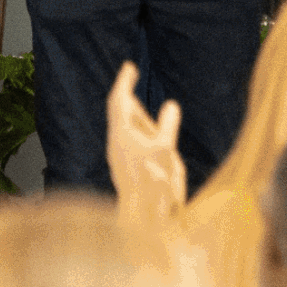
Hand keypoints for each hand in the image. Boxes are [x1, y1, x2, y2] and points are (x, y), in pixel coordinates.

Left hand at [105, 61, 184, 226]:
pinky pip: (130, 143)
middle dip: (129, 99)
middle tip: (131, 81)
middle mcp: (116, 144)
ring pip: (125, 130)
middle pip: (120, 114)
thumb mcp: (166, 149)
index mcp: (122, 134)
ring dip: (136, 118)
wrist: (144, 219)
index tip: (129, 66)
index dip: (124, 82)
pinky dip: (140, 133)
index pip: (120, 100)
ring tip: (142, 109)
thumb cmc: (155, 183)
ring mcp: (118, 158)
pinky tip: (149, 137)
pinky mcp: (124, 169)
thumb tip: (170, 105)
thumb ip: (167, 126)